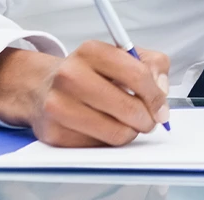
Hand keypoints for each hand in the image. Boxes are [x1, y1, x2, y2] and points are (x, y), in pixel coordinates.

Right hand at [0, 41, 169, 146]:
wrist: (42, 87)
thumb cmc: (89, 74)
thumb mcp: (122, 56)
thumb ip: (153, 65)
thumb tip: (161, 91)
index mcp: (91, 52)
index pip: (138, 75)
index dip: (157, 96)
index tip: (161, 108)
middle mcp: (70, 75)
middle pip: (129, 108)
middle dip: (147, 119)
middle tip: (147, 119)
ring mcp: (59, 105)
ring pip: (117, 133)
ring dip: (130, 132)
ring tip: (125, 123)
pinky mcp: (55, 133)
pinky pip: (99, 147)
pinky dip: (108, 141)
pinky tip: (102, 128)